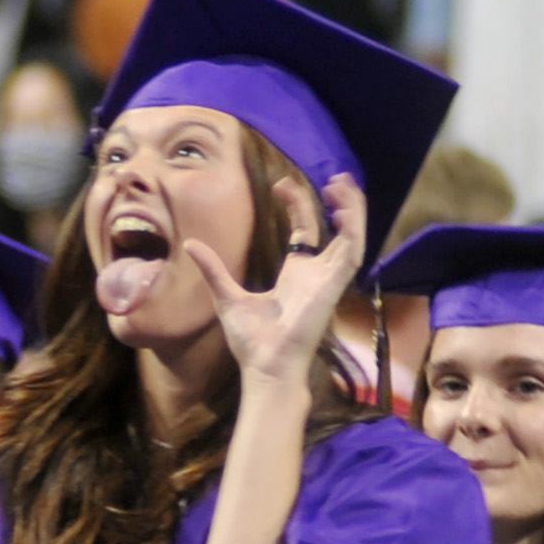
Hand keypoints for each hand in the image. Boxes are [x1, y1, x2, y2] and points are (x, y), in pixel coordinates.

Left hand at [184, 169, 365, 389]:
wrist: (264, 366)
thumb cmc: (252, 342)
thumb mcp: (227, 296)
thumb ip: (213, 269)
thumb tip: (191, 245)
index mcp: (296, 276)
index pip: (306, 231)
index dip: (299, 206)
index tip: (281, 186)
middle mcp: (317, 275)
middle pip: (335, 230)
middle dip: (337, 202)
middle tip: (332, 177)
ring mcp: (328, 280)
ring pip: (351, 237)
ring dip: (352, 209)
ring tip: (342, 183)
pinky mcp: (335, 287)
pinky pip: (352, 252)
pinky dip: (352, 229)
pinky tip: (343, 208)